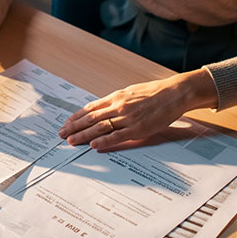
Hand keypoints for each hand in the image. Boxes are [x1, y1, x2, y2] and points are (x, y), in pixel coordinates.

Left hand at [57, 69, 217, 151]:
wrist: (174, 93)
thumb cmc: (154, 93)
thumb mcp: (131, 92)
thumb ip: (117, 101)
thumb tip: (103, 108)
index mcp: (116, 97)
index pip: (90, 107)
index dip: (76, 116)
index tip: (66, 123)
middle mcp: (119, 106)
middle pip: (91, 118)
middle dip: (74, 126)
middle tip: (62, 134)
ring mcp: (127, 118)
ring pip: (100, 127)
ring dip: (84, 135)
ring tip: (71, 141)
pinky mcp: (137, 128)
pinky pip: (117, 136)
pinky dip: (104, 141)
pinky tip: (94, 145)